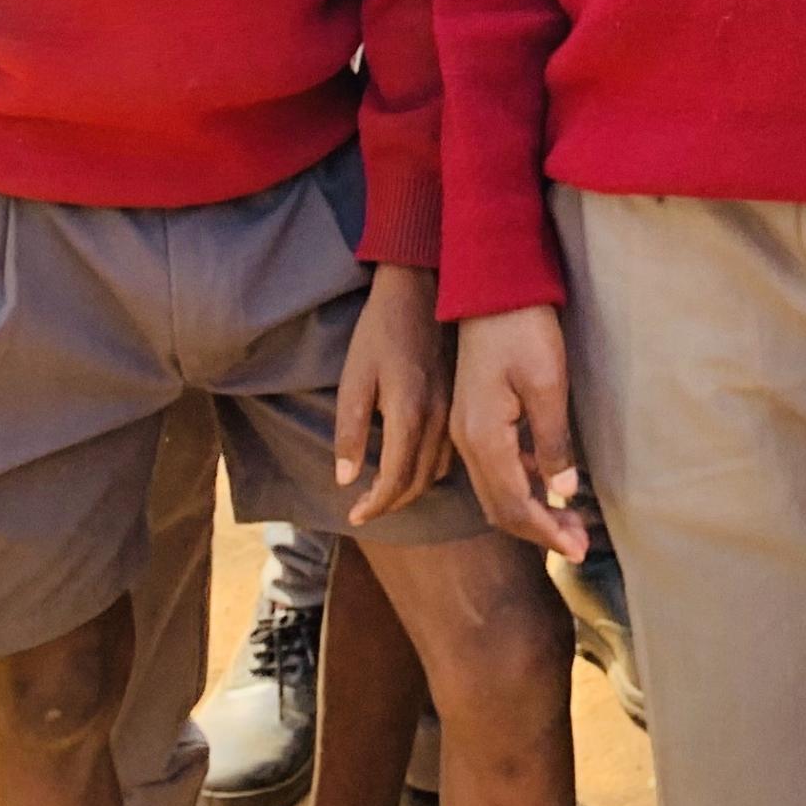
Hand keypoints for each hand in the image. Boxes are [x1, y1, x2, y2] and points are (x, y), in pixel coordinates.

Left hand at [334, 261, 455, 523]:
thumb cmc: (380, 331)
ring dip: (412, 487)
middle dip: (392, 503)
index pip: (395, 480)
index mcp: (409, 414)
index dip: (375, 505)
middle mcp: (437, 419)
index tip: (355, 516)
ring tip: (387, 492)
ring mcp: (453, 410)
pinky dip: (429, 468)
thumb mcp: (354, 378)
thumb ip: (350, 431)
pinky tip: (413, 463)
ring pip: (437, 469)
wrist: (421, 289)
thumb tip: (346, 479)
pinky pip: (448, 451)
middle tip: (366, 509)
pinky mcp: (459, 401)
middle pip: (419, 482)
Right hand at [452, 307, 590, 557]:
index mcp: (483, 438)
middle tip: (579, 545)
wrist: (491, 287)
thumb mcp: (547, 384)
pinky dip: (522, 485)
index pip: (513, 506)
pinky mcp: (475, 418)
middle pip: (500, 507)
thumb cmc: (523, 329)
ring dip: (531, 511)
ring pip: (496, 490)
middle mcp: (467, 442)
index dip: (546, 533)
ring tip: (570, 524)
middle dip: (540, 531)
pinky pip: (496, 467)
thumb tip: (563, 492)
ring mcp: (467, 430)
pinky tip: (549, 484)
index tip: (577, 551)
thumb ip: (554, 441)